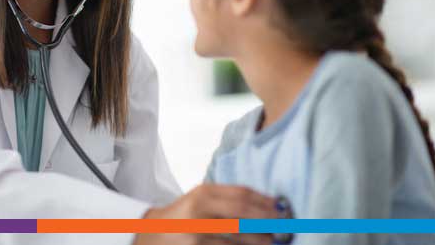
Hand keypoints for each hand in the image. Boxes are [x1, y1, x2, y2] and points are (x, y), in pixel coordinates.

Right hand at [132, 184, 276, 244]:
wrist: (149, 235)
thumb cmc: (184, 218)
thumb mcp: (201, 201)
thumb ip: (228, 200)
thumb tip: (271, 205)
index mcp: (202, 193)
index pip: (240, 194)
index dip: (266, 202)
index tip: (285, 209)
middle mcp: (198, 210)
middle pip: (242, 215)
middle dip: (267, 223)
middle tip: (285, 229)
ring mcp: (195, 232)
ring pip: (237, 238)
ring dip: (260, 242)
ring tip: (272, 242)